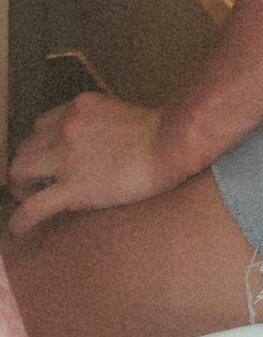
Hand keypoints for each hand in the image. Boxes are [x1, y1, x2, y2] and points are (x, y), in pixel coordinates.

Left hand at [6, 93, 177, 236]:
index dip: (40, 145)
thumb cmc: (156, 131)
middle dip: (27, 165)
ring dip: (21, 187)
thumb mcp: (117, 113)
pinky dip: (19, 220)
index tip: (47, 160)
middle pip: (25, 147)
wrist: (170, 146)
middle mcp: (65, 127)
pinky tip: (19, 228)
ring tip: (30, 198)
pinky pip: (31, 207)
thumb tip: (85, 144)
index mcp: (78, 107)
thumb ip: (93, 123)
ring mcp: (66, 157)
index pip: (40, 126)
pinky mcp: (71, 189)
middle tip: (37, 182)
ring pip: (19, 172)